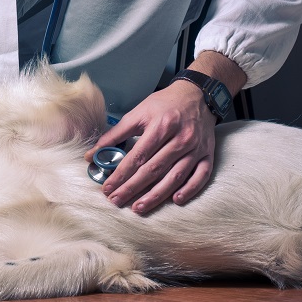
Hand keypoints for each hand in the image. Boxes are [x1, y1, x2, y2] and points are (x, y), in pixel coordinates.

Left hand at [84, 51, 246, 213]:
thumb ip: (116, 134)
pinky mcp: (208, 154)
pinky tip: (175, 200)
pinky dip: (189, 190)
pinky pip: (201, 176)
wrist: (198, 94)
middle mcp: (180, 138)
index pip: (138, 156)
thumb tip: (93, 154)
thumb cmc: (165, 104)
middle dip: (133, 188)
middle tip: (116, 201)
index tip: (107, 187)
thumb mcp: (139, 112)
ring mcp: (196, 148)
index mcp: (161, 126)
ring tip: (138, 207)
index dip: (121, 174)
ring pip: (176, 176)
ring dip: (156, 195)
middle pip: (154, 169)